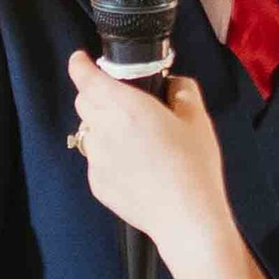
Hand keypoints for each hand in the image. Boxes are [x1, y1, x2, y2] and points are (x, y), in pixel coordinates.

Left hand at [66, 55, 229, 257]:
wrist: (186, 218)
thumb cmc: (194, 167)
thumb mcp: (198, 120)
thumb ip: (182, 91)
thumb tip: (172, 85)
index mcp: (125, 107)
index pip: (86, 78)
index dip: (80, 65)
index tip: (81, 60)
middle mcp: (103, 130)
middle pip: (83, 102)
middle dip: (96, 95)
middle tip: (122, 103)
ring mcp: (96, 160)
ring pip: (88, 132)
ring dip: (103, 128)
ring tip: (133, 141)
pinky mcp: (97, 184)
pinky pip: (95, 160)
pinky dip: (108, 157)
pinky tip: (136, 168)